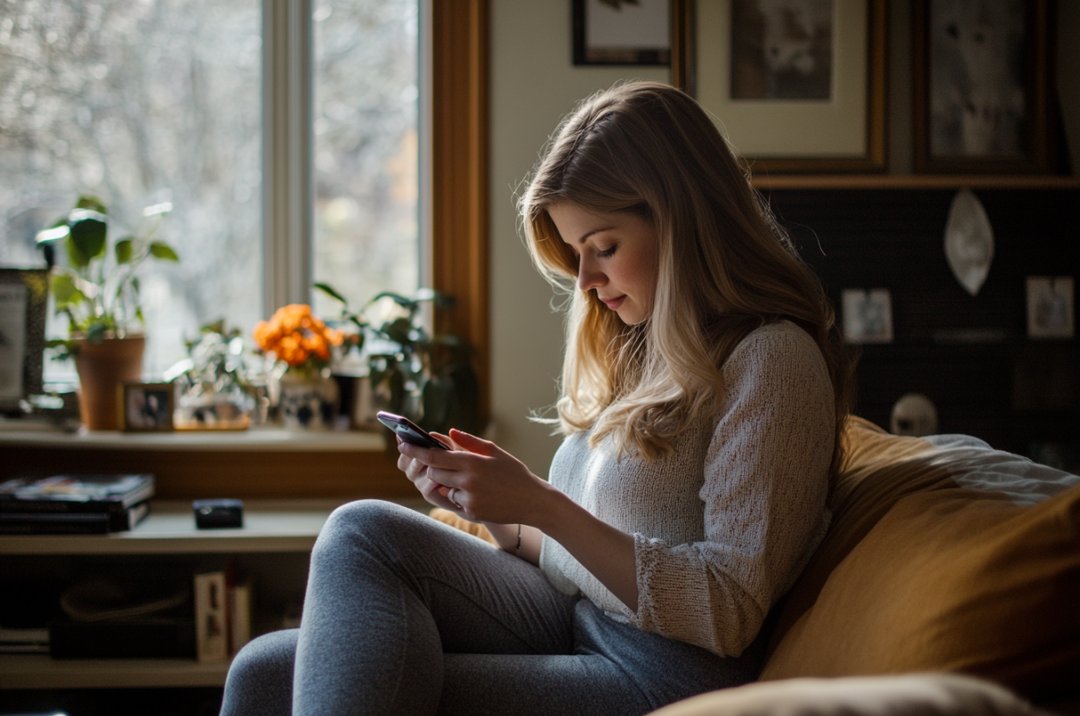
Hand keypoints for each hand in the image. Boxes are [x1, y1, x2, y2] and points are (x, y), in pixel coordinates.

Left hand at [396, 428, 552, 522]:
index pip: (435, 456)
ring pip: (444, 489)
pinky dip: (460, 498)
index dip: (415, 450)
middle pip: (434, 473)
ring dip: (449, 484)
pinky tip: (481, 495)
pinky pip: (455, 502)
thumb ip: (470, 442)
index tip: (402, 445)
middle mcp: (468, 481)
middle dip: (435, 469)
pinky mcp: (472, 513)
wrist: (533, 501)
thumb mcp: (495, 452)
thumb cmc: (514, 473)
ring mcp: (469, 499)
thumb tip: (449, 432)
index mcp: (472, 462)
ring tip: (474, 483)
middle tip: (445, 465)